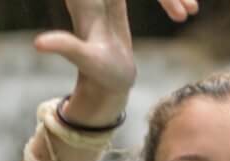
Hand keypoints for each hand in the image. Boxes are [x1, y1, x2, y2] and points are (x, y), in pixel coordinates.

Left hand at [40, 0, 198, 125]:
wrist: (106, 84)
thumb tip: (39, 44)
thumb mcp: (85, 63)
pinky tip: (187, 10)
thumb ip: (66, 48)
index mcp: (89, 1)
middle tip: (188, 5)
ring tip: (191, 9)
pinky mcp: (119, 0)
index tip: (171, 0)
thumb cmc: (97, 77)